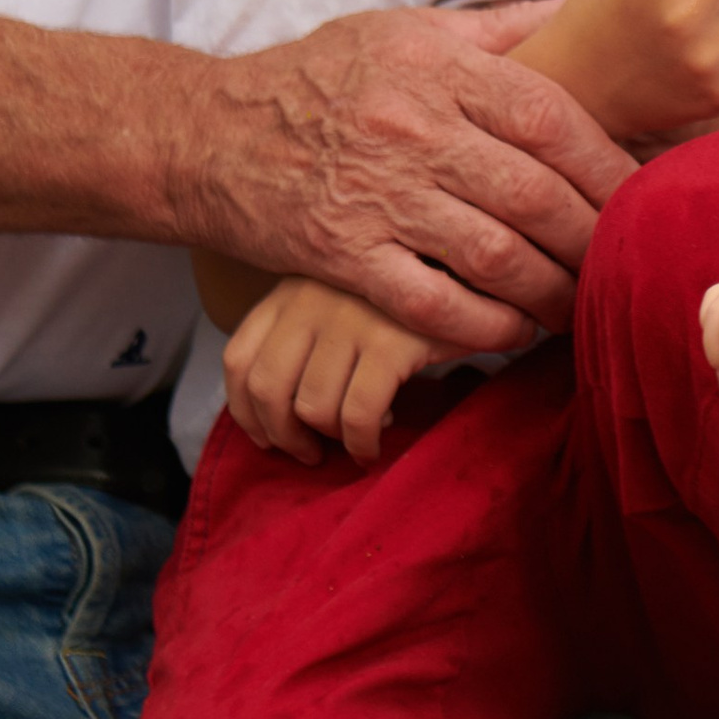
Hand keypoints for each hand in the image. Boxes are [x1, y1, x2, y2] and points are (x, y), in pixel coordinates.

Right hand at [176, 7, 630, 354]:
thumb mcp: (401, 29)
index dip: (605, 161)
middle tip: (627, 257)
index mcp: (433, 68)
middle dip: (592, 234)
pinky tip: (516, 331)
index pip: (547, 116)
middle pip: (532, 193)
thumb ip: (492, 30)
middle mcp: (410, 129)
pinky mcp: (340, 255)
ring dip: (551, 288)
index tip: (644, 190)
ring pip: (493, 254)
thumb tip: (571, 16)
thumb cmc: (313, 77)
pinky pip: (431, 303)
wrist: (204, 134)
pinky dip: (484, 324)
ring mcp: (375, 196)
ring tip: (582, 302)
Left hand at [223, 276, 461, 464]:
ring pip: (312, 408)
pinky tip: (375, 446)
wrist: (478, 265)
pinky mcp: (391, 341)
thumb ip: (310, 331)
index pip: (239, 359)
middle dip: (285, 436)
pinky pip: (358, 415)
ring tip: (354, 443)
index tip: (268, 437)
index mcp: (291, 287)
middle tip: (311, 454)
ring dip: (332, 441)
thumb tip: (281, 409)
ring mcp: (350, 318)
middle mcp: (311, 299)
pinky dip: (362, 443)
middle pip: (267, 389)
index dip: (246, 411)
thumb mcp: (345, 294)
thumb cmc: (411, 289)